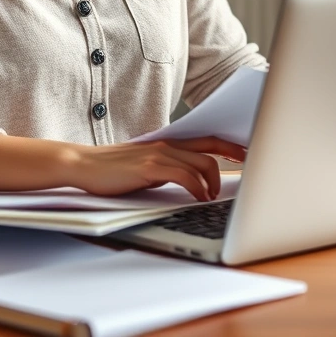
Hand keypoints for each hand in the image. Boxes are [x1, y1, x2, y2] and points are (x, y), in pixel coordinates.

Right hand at [68, 137, 246, 199]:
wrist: (84, 164)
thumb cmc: (114, 169)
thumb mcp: (146, 165)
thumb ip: (168, 168)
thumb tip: (193, 181)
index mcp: (168, 143)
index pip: (207, 138)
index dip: (230, 144)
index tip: (247, 152)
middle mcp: (167, 144)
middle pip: (211, 145)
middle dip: (234, 154)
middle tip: (251, 164)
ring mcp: (159, 154)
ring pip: (202, 161)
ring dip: (215, 180)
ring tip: (214, 195)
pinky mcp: (150, 167)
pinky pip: (185, 175)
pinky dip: (197, 187)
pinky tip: (199, 198)